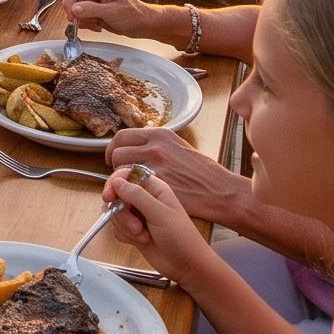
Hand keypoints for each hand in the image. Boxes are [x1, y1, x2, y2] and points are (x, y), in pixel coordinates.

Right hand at [61, 0, 158, 39]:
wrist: (142, 24)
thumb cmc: (134, 15)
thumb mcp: (112, 12)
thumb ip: (91, 10)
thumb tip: (74, 9)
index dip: (69, 1)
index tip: (71, 16)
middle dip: (77, 12)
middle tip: (85, 21)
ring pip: (74, 8)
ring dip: (84, 19)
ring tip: (98, 22)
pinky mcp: (92, 8)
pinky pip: (79, 16)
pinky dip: (86, 23)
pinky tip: (99, 24)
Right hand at [101, 163, 213, 280]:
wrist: (186, 265)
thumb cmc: (181, 237)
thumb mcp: (160, 214)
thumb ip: (137, 196)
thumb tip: (116, 182)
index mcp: (154, 188)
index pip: (127, 175)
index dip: (114, 183)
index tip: (108, 197)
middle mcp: (145, 199)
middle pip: (117, 196)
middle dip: (122, 214)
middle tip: (135, 226)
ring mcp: (138, 215)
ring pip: (116, 214)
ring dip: (126, 228)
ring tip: (143, 236)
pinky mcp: (133, 231)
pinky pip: (117, 229)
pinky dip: (126, 237)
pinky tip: (141, 242)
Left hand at [104, 125, 250, 225]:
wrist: (219, 191)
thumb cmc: (203, 174)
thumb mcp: (180, 148)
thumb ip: (157, 146)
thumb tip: (138, 149)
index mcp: (161, 135)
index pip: (122, 136)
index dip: (114, 148)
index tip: (114, 157)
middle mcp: (155, 147)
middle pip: (118, 152)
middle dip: (115, 165)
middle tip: (121, 175)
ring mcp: (155, 166)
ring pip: (120, 170)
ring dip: (121, 179)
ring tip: (131, 187)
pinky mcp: (156, 185)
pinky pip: (130, 187)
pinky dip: (129, 193)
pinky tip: (137, 197)